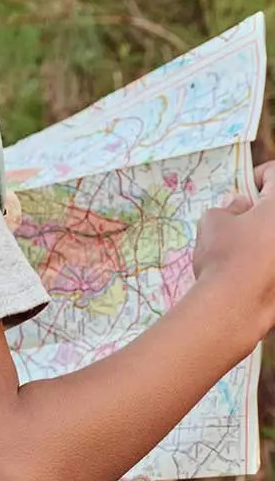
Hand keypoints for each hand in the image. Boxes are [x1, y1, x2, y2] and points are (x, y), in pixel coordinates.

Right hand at [192, 162, 274, 339]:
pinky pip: (273, 262)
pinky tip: (249, 272)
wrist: (234, 308)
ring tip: (242, 249)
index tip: (244, 190)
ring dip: (264, 236)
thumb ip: (228, 208)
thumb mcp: (212, 221)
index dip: (256, 177)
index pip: (274, 173)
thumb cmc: (223, 257)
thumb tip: (240, 207)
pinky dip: (267, 262)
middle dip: (262, 210)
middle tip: (241, 220)